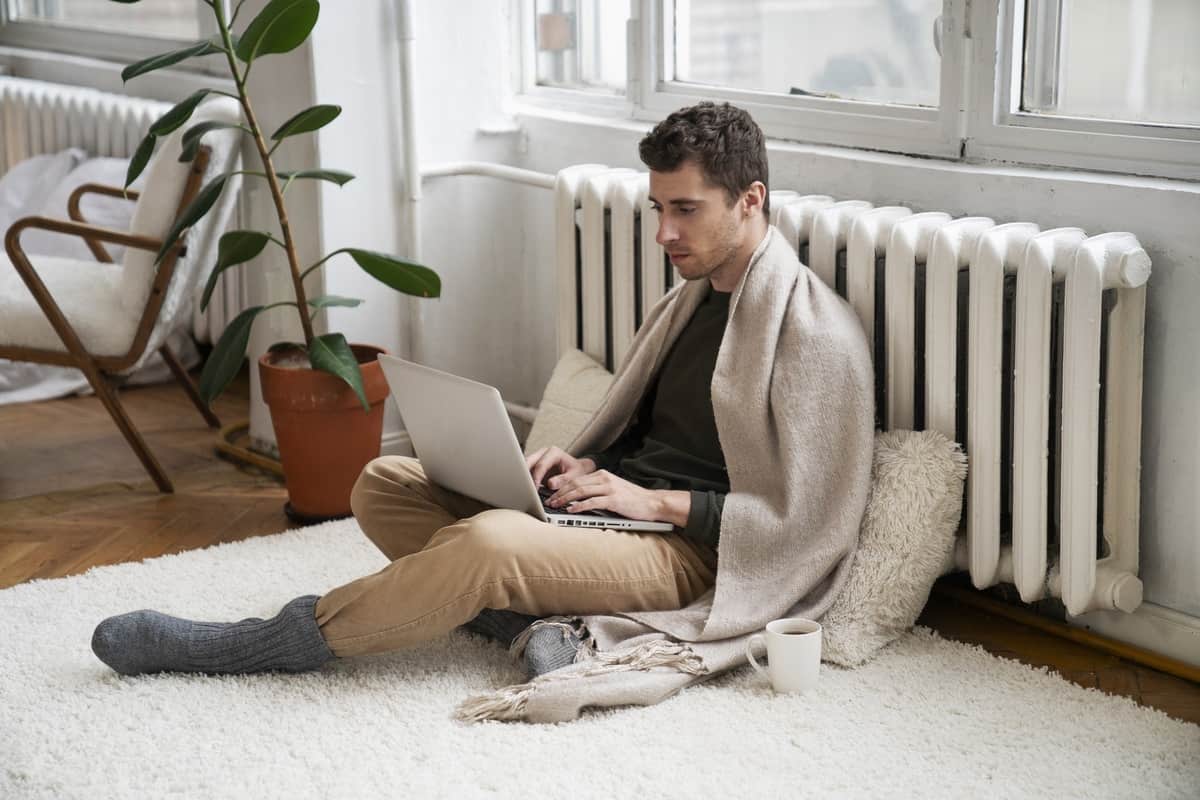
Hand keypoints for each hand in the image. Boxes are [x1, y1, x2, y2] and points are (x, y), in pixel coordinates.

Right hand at [525, 446, 596, 488]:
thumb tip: (550, 484)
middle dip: (525, 475)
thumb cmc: (577, 471)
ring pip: (524, 466)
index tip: (534, 488)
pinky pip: (526, 471)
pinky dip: (525, 479)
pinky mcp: (534, 466)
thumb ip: (563, 480)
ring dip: (523, 477)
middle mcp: (543, 453)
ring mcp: (538, 458)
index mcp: (554, 452)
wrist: (578, 470)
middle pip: (528, 462)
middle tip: (525, 489)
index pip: (541, 464)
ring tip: (523, 490)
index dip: (536, 477)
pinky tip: (525, 488)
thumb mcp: (574, 476)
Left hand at [545, 469, 690, 526]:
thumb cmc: (633, 500)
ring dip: (565, 499)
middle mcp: (605, 478)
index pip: (577, 479)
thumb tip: (575, 500)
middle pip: (575, 483)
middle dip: (559, 493)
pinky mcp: (614, 499)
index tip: (551, 494)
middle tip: (548, 501)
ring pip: (581, 491)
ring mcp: (610, 488)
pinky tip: (571, 510)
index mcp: (603, 475)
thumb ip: (597, 492)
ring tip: (555, 505)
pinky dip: (579, 506)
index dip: (561, 487)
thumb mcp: (613, 490)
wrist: (653, 503)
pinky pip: (592, 502)